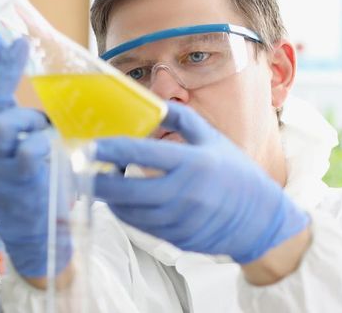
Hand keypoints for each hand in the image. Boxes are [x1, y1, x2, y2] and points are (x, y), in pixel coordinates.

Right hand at [0, 36, 67, 277]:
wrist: (33, 235)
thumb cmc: (29, 190)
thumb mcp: (18, 147)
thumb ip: (16, 117)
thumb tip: (20, 84)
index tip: (1, 41)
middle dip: (5, 71)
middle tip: (19, 47)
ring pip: (6, 123)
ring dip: (30, 121)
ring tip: (44, 134)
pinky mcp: (15, 179)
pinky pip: (29, 149)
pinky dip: (43, 145)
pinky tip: (50, 151)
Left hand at [94, 102, 309, 263]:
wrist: (261, 220)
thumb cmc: (237, 175)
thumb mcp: (213, 139)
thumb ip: (183, 118)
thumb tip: (153, 102)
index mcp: (191, 163)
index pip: (140, 154)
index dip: (110, 150)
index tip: (90, 145)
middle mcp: (183, 194)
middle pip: (125, 192)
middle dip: (97, 182)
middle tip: (81, 170)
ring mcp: (178, 220)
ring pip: (128, 212)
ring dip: (110, 199)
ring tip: (102, 182)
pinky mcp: (175, 238)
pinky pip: (140, 226)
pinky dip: (127, 213)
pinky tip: (123, 201)